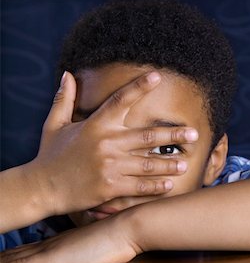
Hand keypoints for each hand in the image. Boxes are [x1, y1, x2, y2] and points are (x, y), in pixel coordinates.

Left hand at [0, 213, 140, 262]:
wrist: (128, 226)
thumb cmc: (124, 232)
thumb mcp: (107, 235)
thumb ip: (97, 238)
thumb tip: (99, 242)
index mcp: (65, 239)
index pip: (34, 246)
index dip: (16, 251)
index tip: (4, 254)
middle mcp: (53, 243)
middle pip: (19, 251)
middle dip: (3, 257)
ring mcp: (50, 250)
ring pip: (13, 259)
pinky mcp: (50, 260)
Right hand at [28, 71, 197, 214]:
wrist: (41, 187)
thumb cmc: (50, 155)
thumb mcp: (54, 125)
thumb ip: (64, 100)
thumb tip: (67, 74)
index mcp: (96, 125)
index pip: (120, 100)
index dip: (139, 86)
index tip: (157, 75)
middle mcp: (106, 143)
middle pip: (147, 136)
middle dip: (173, 134)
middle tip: (194, 133)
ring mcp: (110, 166)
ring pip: (148, 163)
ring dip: (169, 163)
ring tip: (186, 162)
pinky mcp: (110, 187)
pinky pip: (139, 186)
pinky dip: (156, 186)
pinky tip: (170, 185)